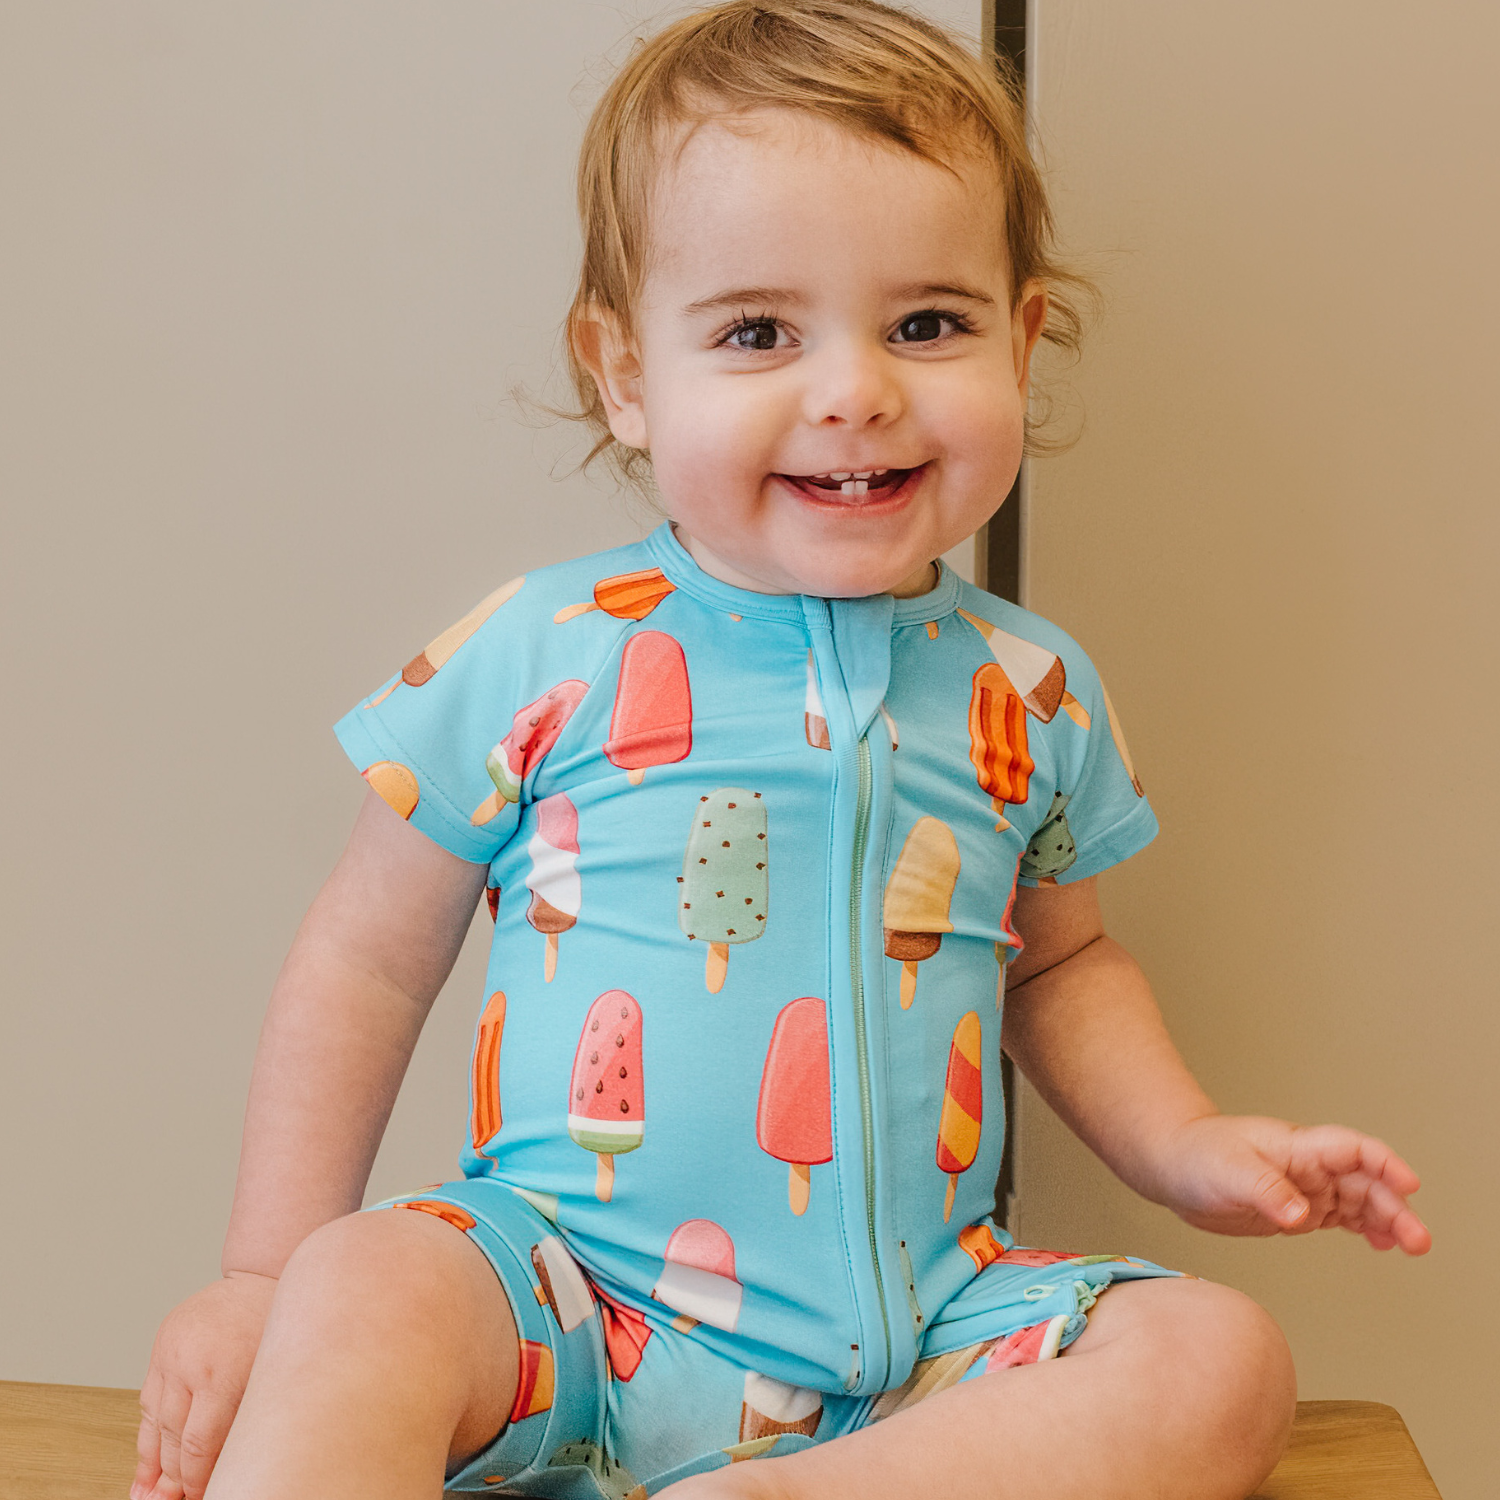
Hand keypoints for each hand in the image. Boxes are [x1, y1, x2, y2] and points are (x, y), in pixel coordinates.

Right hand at [133, 1271, 277, 1499]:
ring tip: (153, 1493)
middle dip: (172, 1478)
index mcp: (220, 1372)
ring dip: (152, 1461)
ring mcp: (169, 1350)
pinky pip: (149, 1396)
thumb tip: (227, 1470)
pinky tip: (153, 1454)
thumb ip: (242, 1424)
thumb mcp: (269, 1377)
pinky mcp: (161, 1342)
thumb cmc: (278, 1327)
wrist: (264, 1277)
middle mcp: (188, 1361)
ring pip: (152, 1421)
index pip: (197, 1445)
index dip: (197, 1480)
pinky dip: (151, 1428)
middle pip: (170, 1438)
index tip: (202, 1496)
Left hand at [1154, 1116, 1430, 1253]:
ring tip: (1411, 1246)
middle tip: (1416, 1239)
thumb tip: (1299, 1214)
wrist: (1173, 1166)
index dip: (1383, 1163)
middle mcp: (1308, 1166)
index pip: (1352, 1149)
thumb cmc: (1197, 1155)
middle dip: (1394, 1207)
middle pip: (1365, 1182)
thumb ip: (1266, 1190)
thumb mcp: (1229, 1170)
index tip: (1408, 1184)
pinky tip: (1382, 1244)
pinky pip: (1341, 1217)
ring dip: (1387, 1221)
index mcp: (1297, 1147)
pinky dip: (1365, 1229)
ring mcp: (1305, 1188)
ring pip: (1360, 1202)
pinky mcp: (1297, 1210)